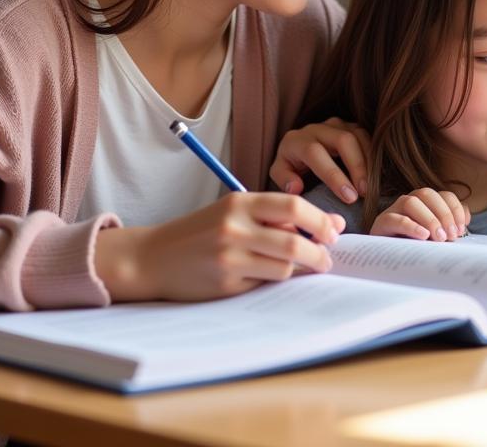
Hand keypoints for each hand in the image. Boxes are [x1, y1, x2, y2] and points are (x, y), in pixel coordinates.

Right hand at [95, 192, 345, 301]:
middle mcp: (234, 227)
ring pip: (283, 267)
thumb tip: (334, 224)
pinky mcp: (224, 284)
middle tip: (328, 260)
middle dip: (319, 253)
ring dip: (297, 270)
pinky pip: (264, 284)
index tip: (334, 232)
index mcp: (240, 202)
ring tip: (296, 268)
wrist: (153, 257)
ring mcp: (229, 257)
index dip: (320, 220)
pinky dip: (272, 281)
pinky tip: (264, 276)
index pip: (293, 207)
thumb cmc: (202, 232)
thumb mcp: (236, 213)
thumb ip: (278, 217)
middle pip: (294, 242)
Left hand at [269, 118, 370, 202]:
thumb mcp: (280, 172)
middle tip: (364, 192)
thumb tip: (297, 187)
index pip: (315, 153)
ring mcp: (337, 124)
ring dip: (368, 161)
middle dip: (356, 166)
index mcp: (297, 140)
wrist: (299, 149)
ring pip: (358, 135)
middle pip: (343, 140)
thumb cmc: (291, 166)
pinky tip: (376, 175)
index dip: (333, 175)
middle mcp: (318, 128)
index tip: (348, 197)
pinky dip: (373, 155)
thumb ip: (284, 179)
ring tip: (371, 187)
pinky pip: (367, 136)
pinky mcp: (351, 126)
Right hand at [369, 188, 470, 241]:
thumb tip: (467, 217)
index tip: (461, 229)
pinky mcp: (381, 223)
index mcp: (426, 202)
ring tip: (438, 237)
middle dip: (443, 214)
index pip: (444, 195)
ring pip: (411, 202)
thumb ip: (452, 224)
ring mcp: (394, 210)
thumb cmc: (416, 247)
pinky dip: (411, 226)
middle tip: (451, 236)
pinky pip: (396, 219)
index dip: (455, 209)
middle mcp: (410, 201)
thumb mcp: (437, 237)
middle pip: (428, 194)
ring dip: (429, 219)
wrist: (388, 261)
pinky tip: (423, 236)